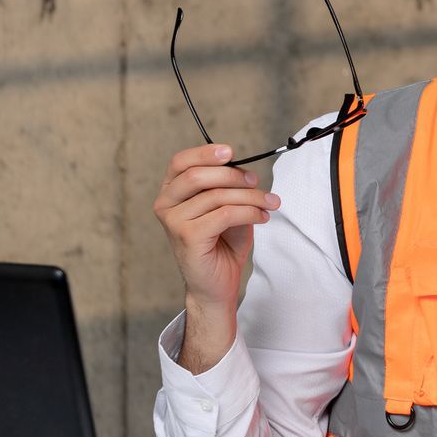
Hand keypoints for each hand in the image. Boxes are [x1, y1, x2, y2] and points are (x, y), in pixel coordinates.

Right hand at [151, 144, 279, 369]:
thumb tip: (242, 169)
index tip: (231, 152)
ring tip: (269, 204)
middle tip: (257, 183)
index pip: (181, 162)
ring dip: (251, 197)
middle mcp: (166, 204)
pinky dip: (249, 212)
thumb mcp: (226, 206)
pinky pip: (224, 214)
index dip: (205, 153)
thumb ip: (227, 186)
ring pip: (217, 195)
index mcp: (171, 192)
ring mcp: (173, 221)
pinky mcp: (187, 236)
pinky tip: (262, 217)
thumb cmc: (222, 243)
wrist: (217, 284)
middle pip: (199, 175)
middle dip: (234, 176)